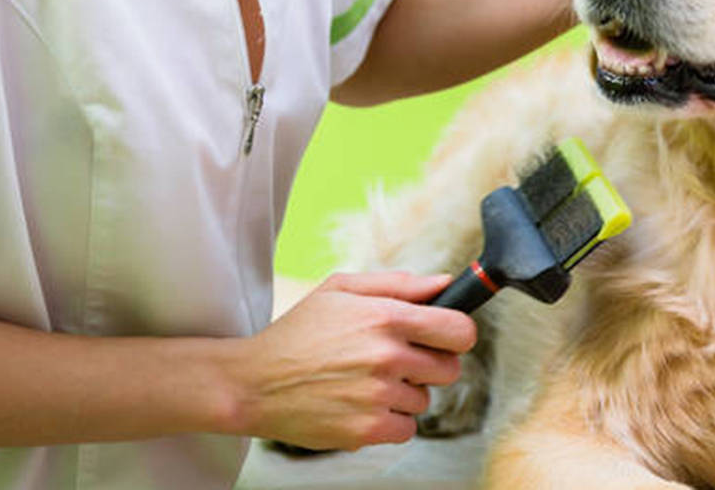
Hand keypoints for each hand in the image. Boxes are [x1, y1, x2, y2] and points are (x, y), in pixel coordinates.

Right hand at [230, 272, 475, 450]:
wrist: (255, 383)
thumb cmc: (297, 334)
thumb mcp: (340, 290)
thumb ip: (398, 284)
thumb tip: (444, 284)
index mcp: (385, 317)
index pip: (459, 330)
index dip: (456, 334)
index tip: (444, 338)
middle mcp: (386, 356)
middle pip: (450, 369)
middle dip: (430, 365)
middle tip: (399, 362)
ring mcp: (378, 395)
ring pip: (424, 400)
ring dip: (403, 394)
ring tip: (365, 382)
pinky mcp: (367, 429)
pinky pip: (406, 428)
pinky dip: (389, 421)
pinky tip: (361, 405)